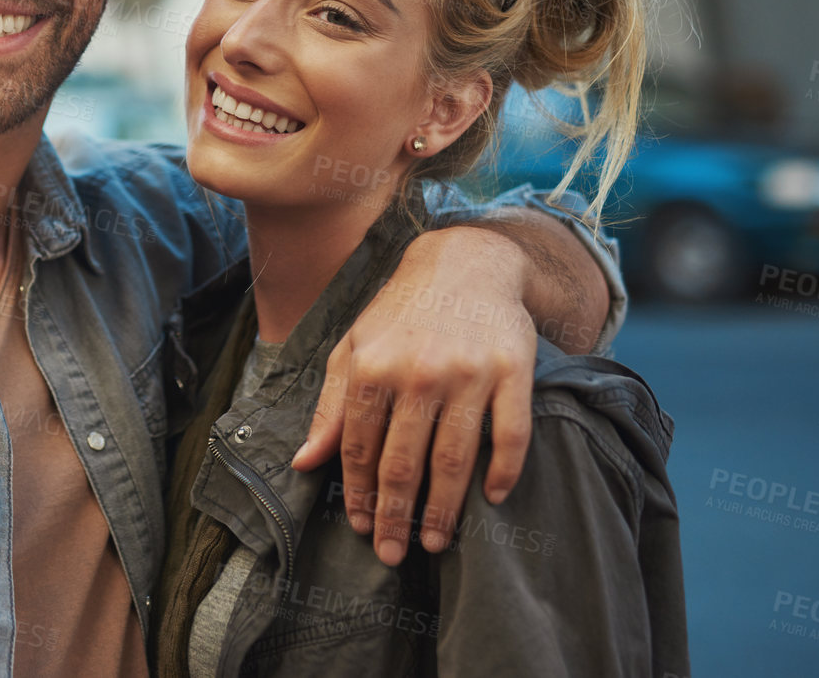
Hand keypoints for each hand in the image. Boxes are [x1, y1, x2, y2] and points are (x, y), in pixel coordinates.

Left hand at [290, 225, 536, 566]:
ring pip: (455, 458)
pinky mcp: (513, 372)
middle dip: (395, 515)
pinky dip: (503, 471)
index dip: (359, 492)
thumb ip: (331, 408)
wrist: (464, 263)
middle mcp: (419, 373)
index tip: (360, 526)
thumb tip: (304, 463)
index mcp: (373, 368)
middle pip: (405, 462)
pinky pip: (511, 434)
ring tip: (435, 542)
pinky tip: (492, 499)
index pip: (361, 447)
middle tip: (392, 554)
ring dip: (444, 508)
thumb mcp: (353, 349)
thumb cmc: (399, 313)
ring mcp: (469, 374)